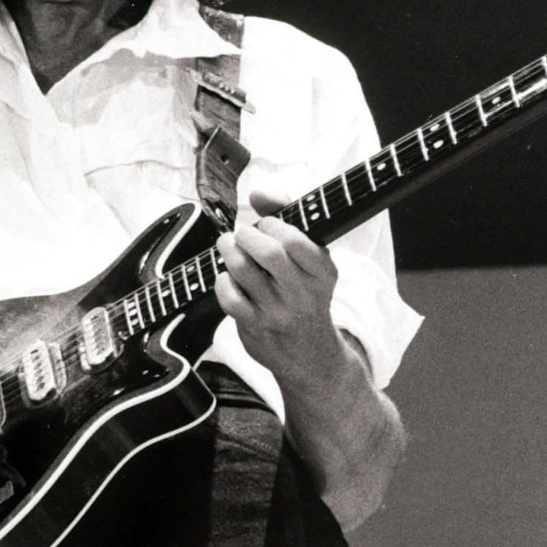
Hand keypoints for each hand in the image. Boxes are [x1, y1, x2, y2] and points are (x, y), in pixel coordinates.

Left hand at [212, 191, 342, 378]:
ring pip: (244, 271)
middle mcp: (303, 293)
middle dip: (247, 235)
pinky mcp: (256, 327)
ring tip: (228, 245)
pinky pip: (230, 298)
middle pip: (269, 253)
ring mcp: (279, 312)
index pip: (296, 240)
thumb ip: (287, 216)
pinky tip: (228, 278)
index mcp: (323, 272)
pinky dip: (222, 281)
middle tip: (242, 234)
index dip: (273, 224)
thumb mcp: (311, 258)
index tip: (266, 225)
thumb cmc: (305, 292)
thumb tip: (258, 192)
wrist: (311, 354)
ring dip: (229, 251)